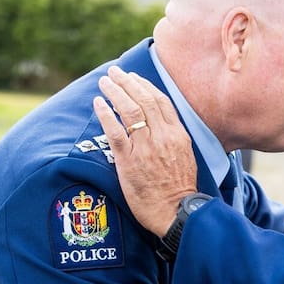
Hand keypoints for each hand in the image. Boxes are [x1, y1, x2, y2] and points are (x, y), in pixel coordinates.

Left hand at [93, 67, 199, 236]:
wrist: (177, 211)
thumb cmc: (180, 189)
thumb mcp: (185, 156)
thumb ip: (173, 138)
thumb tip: (161, 126)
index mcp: (177, 134)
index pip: (161, 101)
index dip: (146, 86)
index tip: (134, 77)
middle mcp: (162, 136)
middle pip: (144, 99)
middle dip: (127, 82)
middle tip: (115, 72)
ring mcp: (145, 147)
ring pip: (130, 110)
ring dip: (115, 92)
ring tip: (104, 82)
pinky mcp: (129, 161)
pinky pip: (115, 131)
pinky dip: (106, 114)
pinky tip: (98, 103)